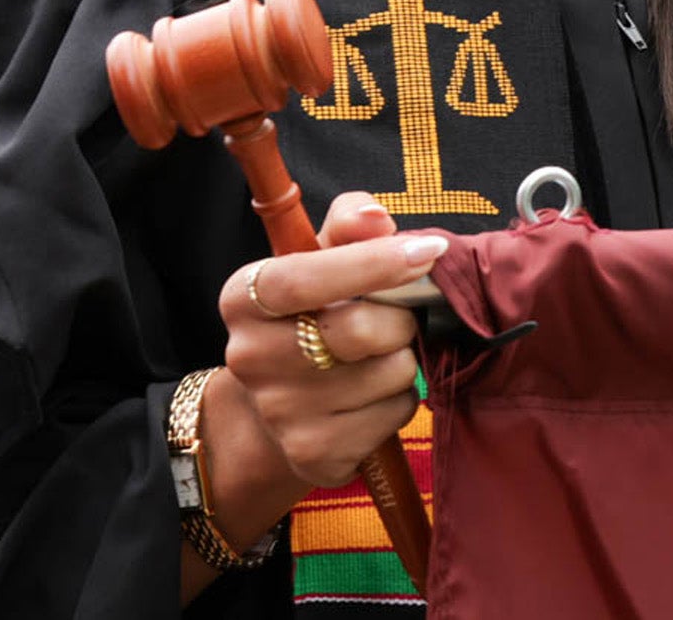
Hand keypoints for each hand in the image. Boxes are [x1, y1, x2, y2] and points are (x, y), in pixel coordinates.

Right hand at [212, 193, 448, 489]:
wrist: (280, 405)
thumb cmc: (313, 312)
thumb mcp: (323, 256)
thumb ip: (350, 224)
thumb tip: (374, 217)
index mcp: (244, 297)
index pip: (301, 278)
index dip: (371, 264)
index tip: (428, 252)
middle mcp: (250, 357)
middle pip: (357, 331)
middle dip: (401, 317)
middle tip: (404, 313)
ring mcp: (279, 412)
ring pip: (388, 374)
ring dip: (405, 358)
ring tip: (383, 354)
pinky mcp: (313, 454)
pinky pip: (394, 414)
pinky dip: (402, 398)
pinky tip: (377, 392)